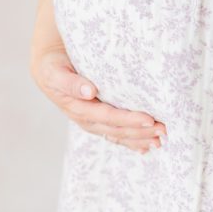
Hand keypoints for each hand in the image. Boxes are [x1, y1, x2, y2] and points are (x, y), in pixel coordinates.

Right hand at [30, 43, 166, 153]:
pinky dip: (132, 140)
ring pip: (118, 134)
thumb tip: (90, 92)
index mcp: (77, 108)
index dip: (128, 120)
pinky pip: (116, 133)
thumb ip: (70, 82)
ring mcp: (92, 121)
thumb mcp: (54, 71)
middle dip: (140, 132)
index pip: (107, 117)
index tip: (149, 119)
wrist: (48, 65)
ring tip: (160, 140)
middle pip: (117, 130)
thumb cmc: (52, 65)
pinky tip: (146, 146)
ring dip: (139, 139)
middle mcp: (86, 118)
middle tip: (164, 130)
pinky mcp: (98, 118)